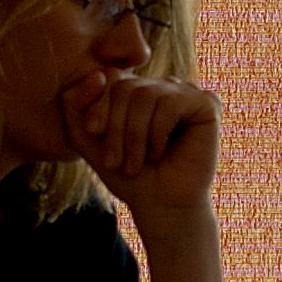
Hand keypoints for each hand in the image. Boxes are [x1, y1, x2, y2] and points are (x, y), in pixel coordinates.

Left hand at [61, 70, 220, 223]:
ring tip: (135, 164)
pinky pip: (171, 104)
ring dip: (134, 136)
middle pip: (125, 86)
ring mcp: (185, 92)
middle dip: (115, 127)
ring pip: (145, 95)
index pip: (110, 76)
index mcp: (137, 88)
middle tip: (115, 162)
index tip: (92, 133)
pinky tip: (159, 154)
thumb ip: (75, 105)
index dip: (98, 105)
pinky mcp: (206, 103)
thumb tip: (98, 74)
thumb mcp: (87, 140)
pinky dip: (157, 133)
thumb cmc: (128, 175)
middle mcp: (162, 85)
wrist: (160, 206)